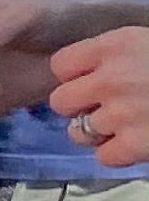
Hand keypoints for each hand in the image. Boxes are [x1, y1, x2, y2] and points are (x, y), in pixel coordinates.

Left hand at [48, 30, 148, 166]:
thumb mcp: (142, 42)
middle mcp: (111, 79)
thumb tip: (82, 72)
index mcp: (113, 47)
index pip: (60, 65)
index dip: (74, 76)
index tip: (92, 80)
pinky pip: (104, 157)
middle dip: (77, 107)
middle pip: (60, 101)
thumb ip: (110, 55)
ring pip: (77, 133)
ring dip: (96, 134)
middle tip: (103, 108)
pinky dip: (117, 154)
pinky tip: (133, 143)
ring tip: (122, 127)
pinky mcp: (137, 144)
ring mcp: (122, 113)